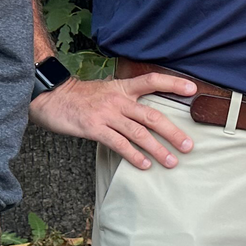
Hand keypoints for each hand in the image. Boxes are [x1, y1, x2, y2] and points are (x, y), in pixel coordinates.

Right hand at [28, 74, 197, 169]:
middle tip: (188, 145)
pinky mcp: (95, 128)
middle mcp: (118, 100)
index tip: (193, 90)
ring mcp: (107, 114)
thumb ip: (126, 98)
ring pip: (139, 133)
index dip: (173, 84)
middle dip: (173, 132)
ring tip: (171, 161)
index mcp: (123, 88)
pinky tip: (145, 165)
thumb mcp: (106, 90)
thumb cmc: (80, 97)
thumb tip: (146, 112)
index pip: (152, 81)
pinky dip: (134, 155)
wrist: (52, 97)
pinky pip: (119, 143)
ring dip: (157, 149)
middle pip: (152, 115)